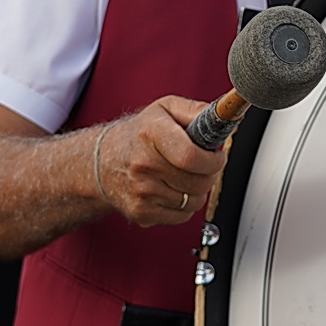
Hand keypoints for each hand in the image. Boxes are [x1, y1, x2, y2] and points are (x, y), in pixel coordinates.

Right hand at [93, 97, 228, 226]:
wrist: (102, 161)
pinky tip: (173, 190)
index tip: (216, 157)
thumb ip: (196, 110)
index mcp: (151, 134)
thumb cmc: (138, 134)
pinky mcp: (141, 212)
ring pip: (194, 201)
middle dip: (209, 174)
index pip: (191, 157)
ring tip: (184, 176)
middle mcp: (143, 164)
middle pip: (198, 182)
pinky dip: (185, 205)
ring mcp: (141, 191)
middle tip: (202, 165)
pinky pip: (182, 216)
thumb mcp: (165, 109)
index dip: (213, 160)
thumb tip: (223, 116)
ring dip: (197, 190)